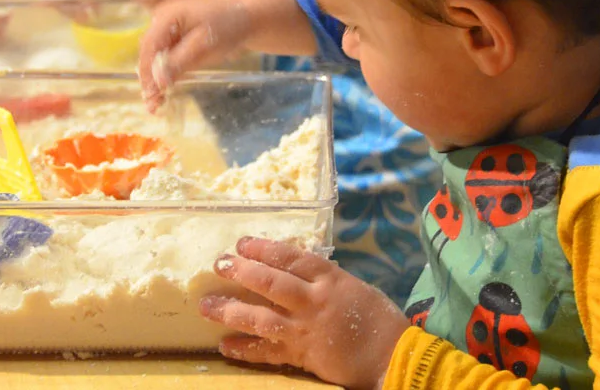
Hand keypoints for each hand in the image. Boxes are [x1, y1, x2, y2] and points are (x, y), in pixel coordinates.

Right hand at [137, 0, 252, 109]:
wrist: (246, 18)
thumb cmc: (229, 27)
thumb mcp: (204, 45)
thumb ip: (179, 62)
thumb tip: (157, 80)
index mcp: (167, 14)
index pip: (150, 46)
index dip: (147, 71)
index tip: (149, 94)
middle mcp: (162, 19)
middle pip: (149, 52)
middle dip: (149, 78)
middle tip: (152, 105)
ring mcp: (167, 28)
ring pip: (154, 57)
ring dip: (154, 79)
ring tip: (155, 105)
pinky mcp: (175, 38)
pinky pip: (165, 57)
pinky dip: (165, 74)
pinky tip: (163, 93)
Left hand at [201, 237, 409, 389]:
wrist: (393, 356)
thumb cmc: (377, 317)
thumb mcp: (352, 285)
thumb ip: (321, 277)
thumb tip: (289, 267)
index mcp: (329, 278)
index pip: (290, 257)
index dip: (262, 248)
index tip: (240, 243)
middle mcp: (313, 301)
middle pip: (270, 283)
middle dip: (241, 272)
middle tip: (218, 265)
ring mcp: (305, 330)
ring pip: (261, 318)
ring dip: (231, 311)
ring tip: (206, 306)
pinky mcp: (303, 355)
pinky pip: (268, 352)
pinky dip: (245, 349)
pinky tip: (225, 344)